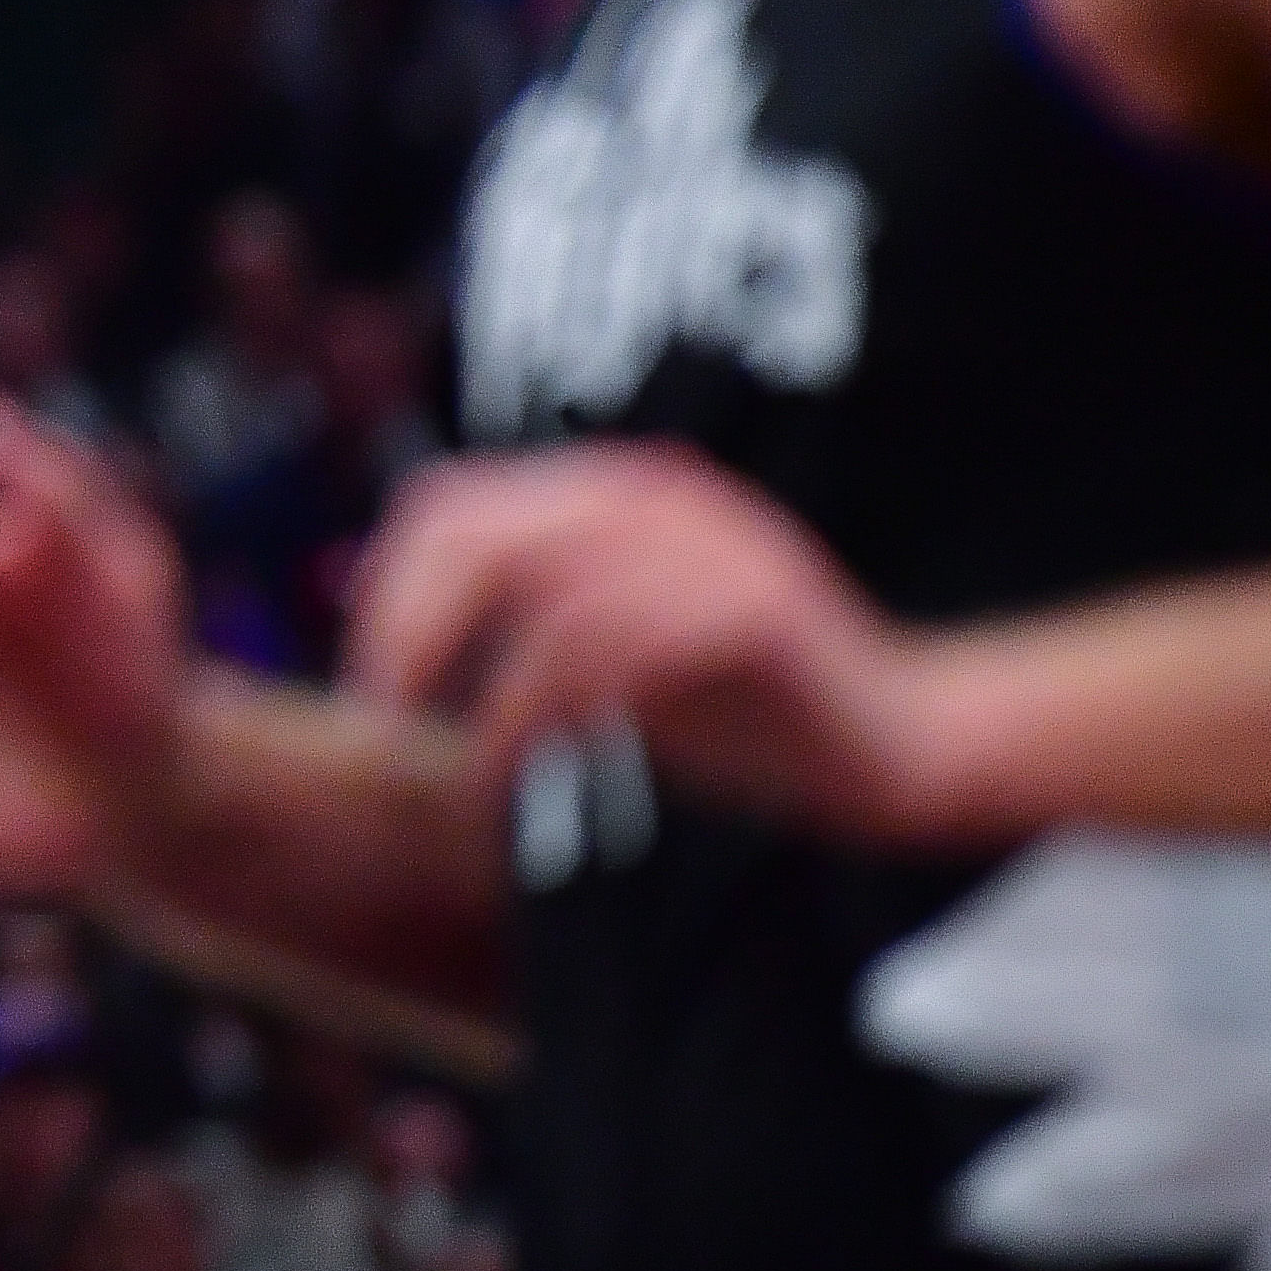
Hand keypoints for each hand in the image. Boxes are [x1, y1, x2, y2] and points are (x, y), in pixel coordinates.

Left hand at [345, 444, 953, 835]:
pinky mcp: (751, 611)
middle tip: (383, 715)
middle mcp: (654, 499)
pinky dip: (533, 717)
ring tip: (457, 760)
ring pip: (533, 586)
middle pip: (472, 529)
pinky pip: (603, 649)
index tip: (368, 671)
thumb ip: (515, 631)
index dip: (389, 581)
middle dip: (405, 625)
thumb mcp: (605, 659)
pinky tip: (514, 775)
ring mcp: (708, 546)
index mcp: (614, 495)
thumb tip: (393, 635)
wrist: (901, 745)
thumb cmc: (746, 709)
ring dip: (470, 683)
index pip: (452, 499)